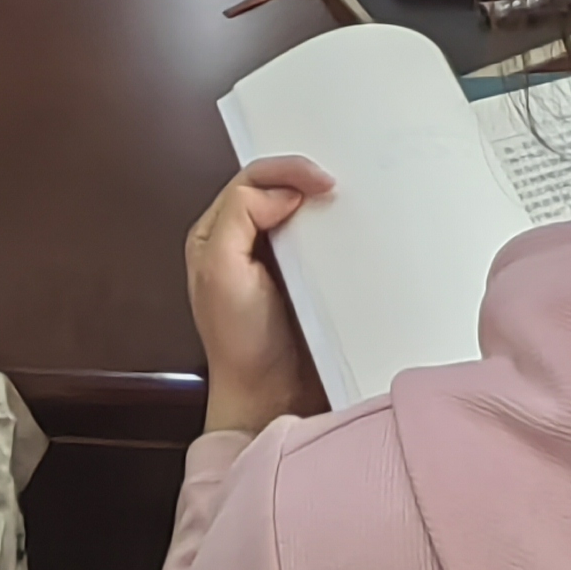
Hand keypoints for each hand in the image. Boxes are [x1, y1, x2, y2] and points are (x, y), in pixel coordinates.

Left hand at [186, 157, 332, 433]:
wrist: (272, 399)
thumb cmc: (239, 345)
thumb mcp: (220, 273)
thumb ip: (238, 219)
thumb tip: (280, 192)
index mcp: (217, 233)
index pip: (251, 179)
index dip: (285, 171)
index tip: (319, 181)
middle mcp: (248, 240)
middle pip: (280, 188)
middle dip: (307, 178)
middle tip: (337, 183)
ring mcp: (281, 260)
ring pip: (305, 213)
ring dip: (326, 205)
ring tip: (348, 201)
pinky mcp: (310, 279)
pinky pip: (327, 244)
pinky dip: (340, 234)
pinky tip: (353, 235)